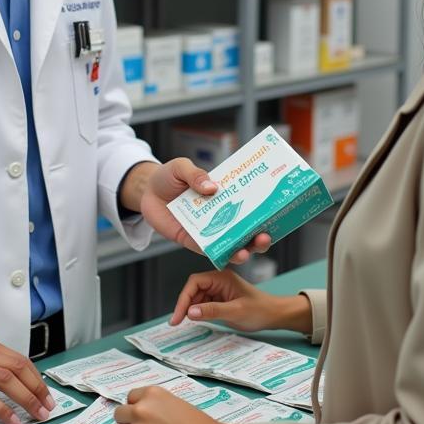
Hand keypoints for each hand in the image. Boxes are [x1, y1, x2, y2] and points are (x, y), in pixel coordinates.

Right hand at [0, 331, 54, 423]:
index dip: (38, 380)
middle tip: (47, 408)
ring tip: (34, 415)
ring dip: (24, 399)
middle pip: (17, 369)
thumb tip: (22, 388)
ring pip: (4, 380)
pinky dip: (1, 409)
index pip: (21, 361)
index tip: (48, 397)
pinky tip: (10, 420)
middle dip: (36, 390)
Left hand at [139, 158, 271, 264]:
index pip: (249, 204)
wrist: (146, 191)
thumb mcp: (182, 167)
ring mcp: (208, 229)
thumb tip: (212, 187)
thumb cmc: (168, 177)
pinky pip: (208, 250)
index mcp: (225, 195)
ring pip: (231, 244)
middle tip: (264, 236)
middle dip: (259, 237)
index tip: (277, 211)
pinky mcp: (193, 241)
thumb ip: (196, 175)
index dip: (264, 209)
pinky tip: (224, 255)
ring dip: (241, 250)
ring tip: (245, 252)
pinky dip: (218, 253)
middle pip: (246, 230)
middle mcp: (221, 215)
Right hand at [170, 270, 311, 334]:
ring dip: (190, 309)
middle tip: (177, 322)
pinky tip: (194, 321)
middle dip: (184, 304)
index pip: (195, 282)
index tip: (178, 316)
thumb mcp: (235, 311)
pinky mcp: (219, 300)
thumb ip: (212, 311)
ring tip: (183, 323)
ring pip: (196, 298)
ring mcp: (218, 290)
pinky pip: (203, 304)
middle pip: (193, 290)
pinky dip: (197, 312)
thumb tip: (189, 312)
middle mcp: (218, 281)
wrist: (273, 315)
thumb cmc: (259, 310)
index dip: (184, 298)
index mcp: (221, 277)